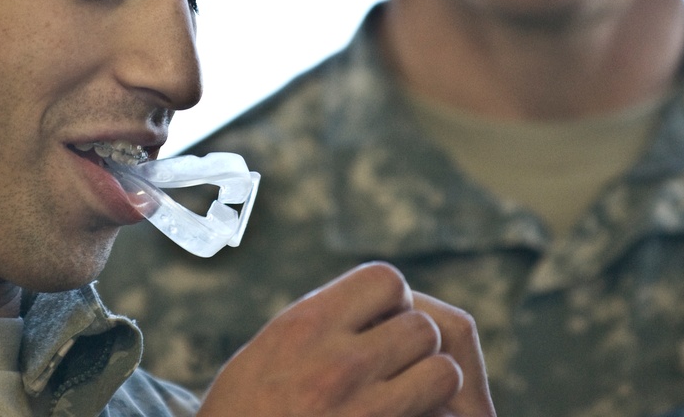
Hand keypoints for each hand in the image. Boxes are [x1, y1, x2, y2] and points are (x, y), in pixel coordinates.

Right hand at [197, 262, 494, 416]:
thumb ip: (318, 323)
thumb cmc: (241, 414)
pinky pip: (438, 416)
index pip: (385, 279)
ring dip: (431, 383)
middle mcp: (338, 365)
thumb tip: (368, 306)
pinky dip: (431, 415)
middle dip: (413, 343)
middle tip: (392, 366)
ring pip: (442, 371)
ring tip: (407, 396)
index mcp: (306, 327)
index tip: (379, 321)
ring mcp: (365, 411)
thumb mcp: (267, 352)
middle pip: (421, 326)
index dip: (392, 299)